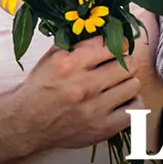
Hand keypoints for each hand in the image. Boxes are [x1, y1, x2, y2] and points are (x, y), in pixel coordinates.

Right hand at [14, 37, 142, 152]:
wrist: (27, 123)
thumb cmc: (39, 89)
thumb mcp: (50, 59)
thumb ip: (76, 46)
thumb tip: (104, 35)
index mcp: (69, 64)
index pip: (109, 46)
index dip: (118, 43)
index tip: (120, 46)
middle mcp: (84, 85)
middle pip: (127, 64)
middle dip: (124, 62)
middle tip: (118, 65)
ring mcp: (95, 108)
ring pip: (133, 85)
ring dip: (127, 82)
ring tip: (118, 84)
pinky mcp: (102, 128)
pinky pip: (135, 110)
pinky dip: (131, 103)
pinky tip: (122, 101)